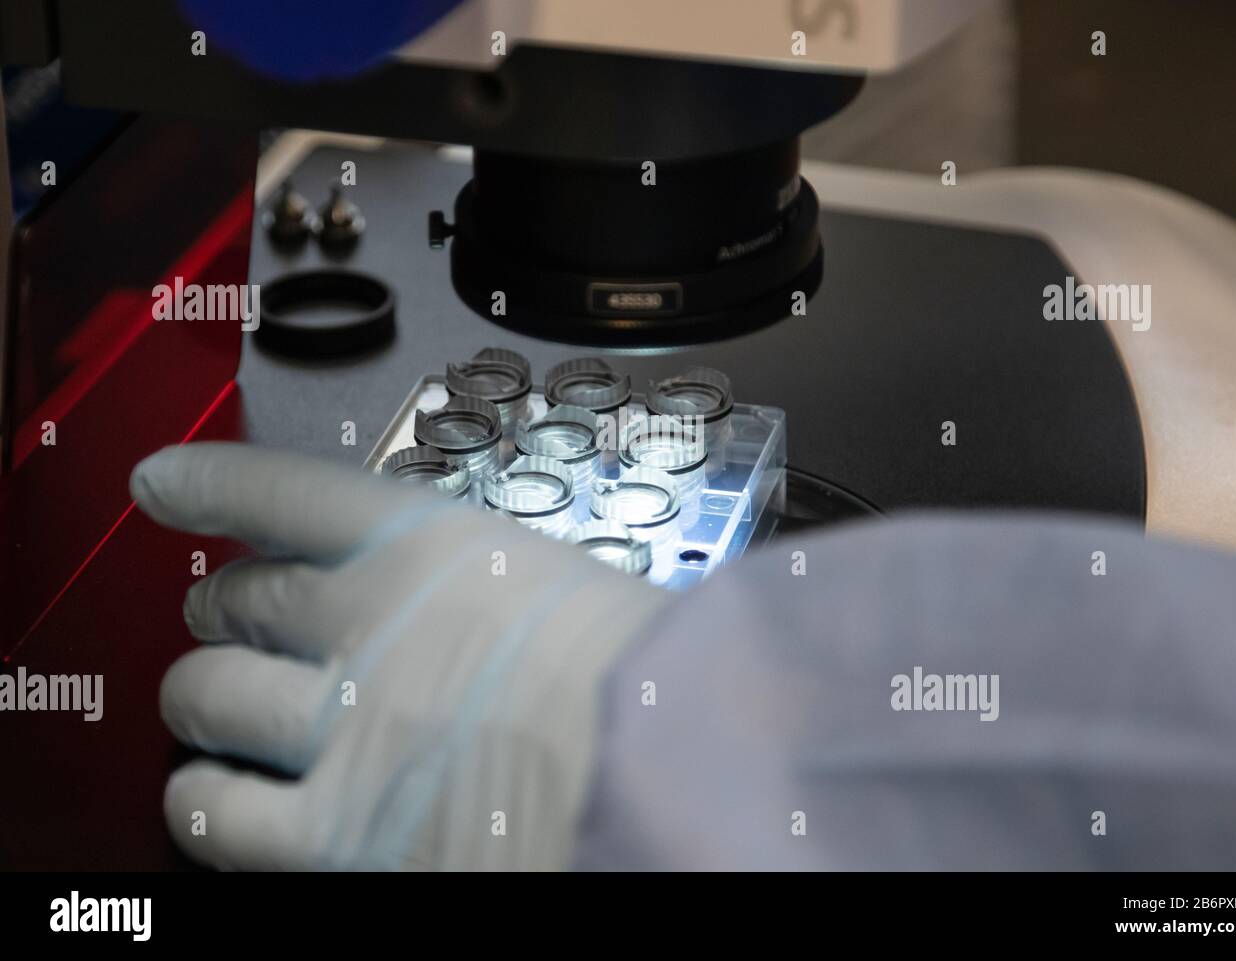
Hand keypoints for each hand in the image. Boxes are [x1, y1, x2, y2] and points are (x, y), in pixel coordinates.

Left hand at [131, 442, 668, 869]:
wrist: (669, 779)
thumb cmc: (658, 684)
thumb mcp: (581, 590)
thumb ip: (508, 589)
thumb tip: (508, 606)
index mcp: (431, 551)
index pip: (284, 492)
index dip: (211, 482)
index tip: (166, 480)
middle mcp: (363, 628)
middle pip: (235, 600)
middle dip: (222, 607)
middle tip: (228, 617)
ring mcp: (337, 732)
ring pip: (207, 699)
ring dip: (204, 699)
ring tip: (215, 707)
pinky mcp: (330, 840)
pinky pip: (215, 816)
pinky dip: (202, 803)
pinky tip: (213, 800)